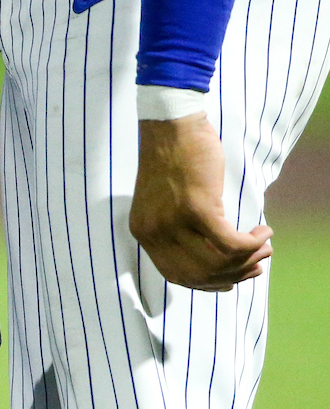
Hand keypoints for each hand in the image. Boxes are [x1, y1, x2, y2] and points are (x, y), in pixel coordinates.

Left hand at [129, 114, 270, 291]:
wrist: (171, 125)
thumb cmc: (175, 159)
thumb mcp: (165, 202)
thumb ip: (178, 230)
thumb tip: (212, 256)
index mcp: (144, 234)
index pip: (176, 275)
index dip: (207, 283)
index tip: (229, 281)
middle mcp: (154, 234)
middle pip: (199, 273)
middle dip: (233, 274)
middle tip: (257, 265)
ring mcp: (173, 223)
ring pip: (217, 261)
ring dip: (247, 259)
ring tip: (264, 247)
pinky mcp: (197, 209)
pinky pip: (230, 243)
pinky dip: (251, 243)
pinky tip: (263, 232)